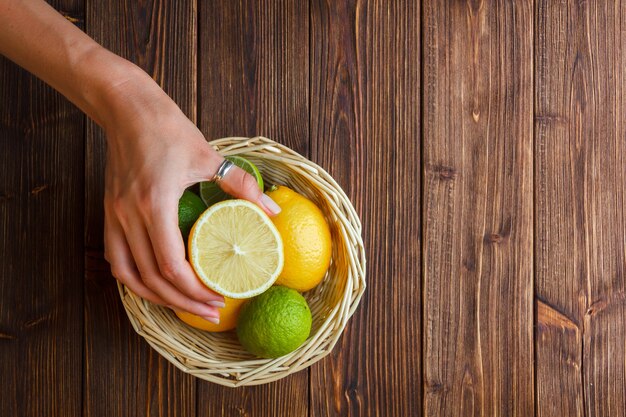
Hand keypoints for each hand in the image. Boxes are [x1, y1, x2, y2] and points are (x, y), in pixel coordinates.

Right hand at [101, 68, 280, 321]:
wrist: (128, 110)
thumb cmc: (168, 130)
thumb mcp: (210, 156)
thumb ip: (242, 185)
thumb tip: (272, 210)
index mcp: (155, 205)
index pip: (171, 266)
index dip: (195, 289)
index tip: (218, 297)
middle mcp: (130, 217)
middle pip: (153, 279)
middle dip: (184, 302)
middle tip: (210, 311)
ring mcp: (115, 217)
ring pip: (130, 276)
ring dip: (158, 297)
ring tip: (185, 306)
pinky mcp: (110, 214)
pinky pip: (116, 259)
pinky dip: (135, 280)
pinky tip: (155, 285)